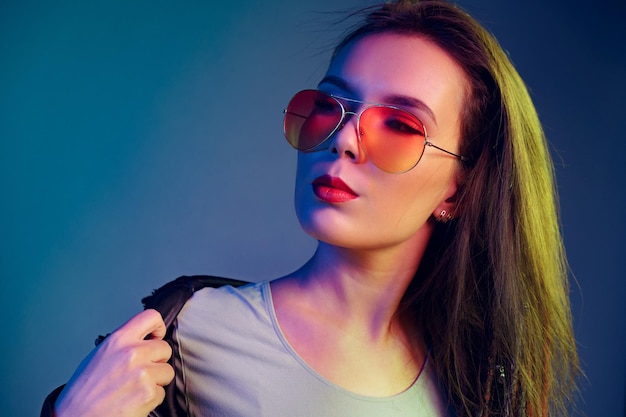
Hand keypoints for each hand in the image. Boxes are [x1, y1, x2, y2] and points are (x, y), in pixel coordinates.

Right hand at [54, 309, 174, 416]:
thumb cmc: (83, 392)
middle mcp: (131, 353)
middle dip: (157, 361)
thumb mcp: (100, 355)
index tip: (156, 336)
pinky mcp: (148, 393)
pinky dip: (151, 399)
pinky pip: (162, 392)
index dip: (158, 327)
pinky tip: (134, 400)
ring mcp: (142, 373)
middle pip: (165, 348)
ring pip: (167, 371)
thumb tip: (143, 341)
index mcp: (118, 340)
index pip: (150, 317)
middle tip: (142, 372)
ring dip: (156, 381)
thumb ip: (123, 344)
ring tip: (135, 388)